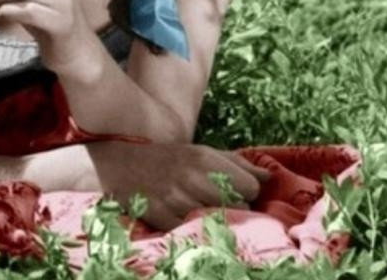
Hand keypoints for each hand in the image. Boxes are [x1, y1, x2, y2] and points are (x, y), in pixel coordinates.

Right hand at [88, 142, 271, 229]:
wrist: (117, 165)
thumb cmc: (167, 160)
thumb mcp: (201, 153)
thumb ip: (236, 163)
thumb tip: (269, 178)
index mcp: (206, 159)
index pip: (250, 187)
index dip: (245, 193)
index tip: (232, 193)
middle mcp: (193, 178)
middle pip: (238, 208)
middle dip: (231, 209)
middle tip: (214, 204)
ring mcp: (175, 199)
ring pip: (216, 222)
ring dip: (211, 221)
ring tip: (197, 211)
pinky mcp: (160, 217)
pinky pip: (190, 233)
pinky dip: (190, 230)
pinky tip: (181, 220)